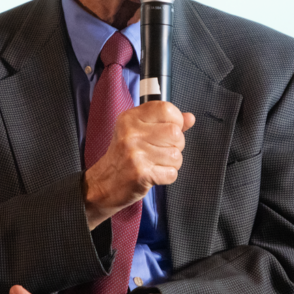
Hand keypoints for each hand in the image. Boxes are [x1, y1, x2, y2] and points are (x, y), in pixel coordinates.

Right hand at [83, 101, 194, 228]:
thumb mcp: (138, 132)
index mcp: (130, 118)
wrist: (104, 184)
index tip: (169, 129)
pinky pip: (172, 173)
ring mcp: (135, 154)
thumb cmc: (123, 157)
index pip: (166, 109)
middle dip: (176, 145)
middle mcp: (131, 133)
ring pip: (176, 155)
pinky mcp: (141, 174)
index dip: (176, 121)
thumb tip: (190, 118)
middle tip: (162, 151)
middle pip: (175, 133)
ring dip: (172, 163)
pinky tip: (154, 174)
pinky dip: (167, 176)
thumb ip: (165, 123)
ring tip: (156, 163)